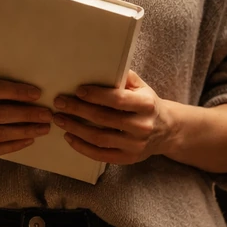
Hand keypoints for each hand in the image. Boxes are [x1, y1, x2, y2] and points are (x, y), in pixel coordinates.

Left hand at [51, 70, 172, 164]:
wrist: (167, 131)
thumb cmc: (148, 105)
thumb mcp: (142, 87)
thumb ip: (124, 77)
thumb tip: (99, 67)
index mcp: (146, 105)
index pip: (117, 100)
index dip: (96, 95)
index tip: (78, 90)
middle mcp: (142, 126)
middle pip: (103, 118)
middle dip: (78, 110)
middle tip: (59, 103)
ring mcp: (135, 145)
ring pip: (99, 138)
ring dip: (75, 128)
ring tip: (59, 119)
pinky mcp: (128, 159)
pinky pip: (100, 155)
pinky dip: (82, 147)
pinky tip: (69, 137)